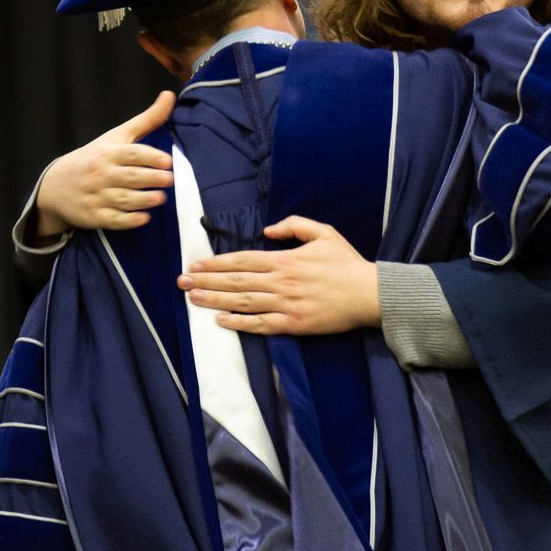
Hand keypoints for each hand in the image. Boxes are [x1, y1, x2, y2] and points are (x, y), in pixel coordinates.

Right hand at [32, 92, 176, 238]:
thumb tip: (169, 95)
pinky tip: (144, 218)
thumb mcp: (116, 136)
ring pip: (124, 199)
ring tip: (162, 198)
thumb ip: (147, 119)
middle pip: (130, 177)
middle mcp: (102, 174)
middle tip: (170, 179)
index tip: (167, 161)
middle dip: (151, 178)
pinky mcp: (94, 216)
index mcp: (109, 153)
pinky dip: (129, 220)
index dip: (150, 157)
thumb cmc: (94, 157)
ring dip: (144, 199)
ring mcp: (97, 196)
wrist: (55, 185)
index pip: (131, 154)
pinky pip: (113, 219)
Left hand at [180, 216, 379, 335]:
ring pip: (242, 302)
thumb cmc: (347, 263)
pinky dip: (239, 323)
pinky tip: (220, 320)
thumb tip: (267, 230)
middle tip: (182, 281)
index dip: (216, 263)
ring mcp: (285, 305)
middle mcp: (280, 282)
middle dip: (206, 281)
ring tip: (192, 298)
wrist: (369, 294)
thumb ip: (294, 226)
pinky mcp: (293, 324)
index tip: (195, 264)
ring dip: (214, 300)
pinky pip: (260, 324)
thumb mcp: (323, 233)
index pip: (241, 261)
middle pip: (235, 282)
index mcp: (285, 259)